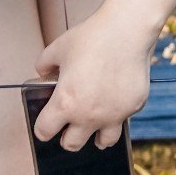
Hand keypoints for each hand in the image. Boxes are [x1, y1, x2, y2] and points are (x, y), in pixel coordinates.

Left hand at [30, 7, 153, 151]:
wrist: (126, 29)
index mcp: (65, 103)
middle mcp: (89, 115)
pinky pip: (123, 119)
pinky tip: (115, 100)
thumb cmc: (91, 37)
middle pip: (71, 145)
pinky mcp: (133, 108)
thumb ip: (44, 64)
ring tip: (93, 124)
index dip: (41, 128)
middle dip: (66, 137)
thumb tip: (43, 73)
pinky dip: (117, 115)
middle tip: (68, 126)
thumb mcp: (57, 48)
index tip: (44, 125)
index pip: (44, 132)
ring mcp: (113, 115)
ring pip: (102, 142)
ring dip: (95, 136)